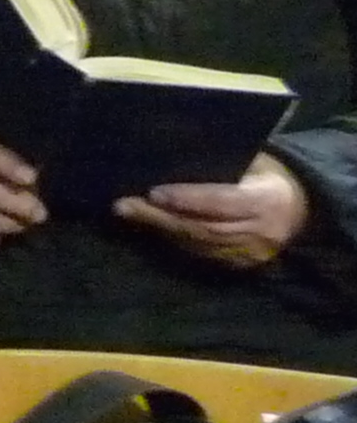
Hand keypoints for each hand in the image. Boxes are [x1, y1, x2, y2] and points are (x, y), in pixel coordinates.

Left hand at [117, 151, 307, 270]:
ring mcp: (250, 254)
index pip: (223, 202)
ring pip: (198, 244)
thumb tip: (173, 156)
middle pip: (203, 227)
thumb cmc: (267, 176)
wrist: (299, 210)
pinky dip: (172, 240)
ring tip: (129, 214)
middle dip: (160, 217)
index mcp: (267, 201)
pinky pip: (200, 254)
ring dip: (159, 230)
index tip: (154, 192)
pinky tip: (149, 228)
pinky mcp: (239, 266)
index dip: (188, 199)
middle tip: (124, 205)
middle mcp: (260, 232)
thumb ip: (223, 165)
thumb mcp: (256, 163)